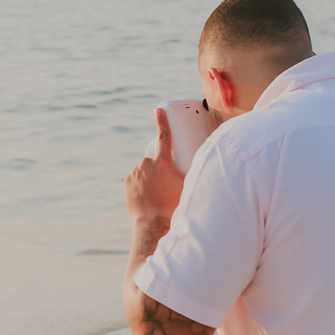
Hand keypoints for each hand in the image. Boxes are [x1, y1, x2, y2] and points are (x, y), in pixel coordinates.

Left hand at [125, 107, 184, 224]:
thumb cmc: (174, 205)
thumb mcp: (188, 187)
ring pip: (145, 170)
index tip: (158, 110)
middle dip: (161, 168)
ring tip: (159, 194)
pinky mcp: (128, 183)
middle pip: (155, 159)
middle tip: (167, 184)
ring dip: (151, 177)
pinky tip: (148, 196)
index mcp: (162, 162)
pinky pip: (136, 179)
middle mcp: (146, 164)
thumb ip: (194, 174)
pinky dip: (142, 184)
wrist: (153, 223)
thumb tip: (206, 165)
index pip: (164, 137)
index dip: (162, 122)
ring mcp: (135, 173)